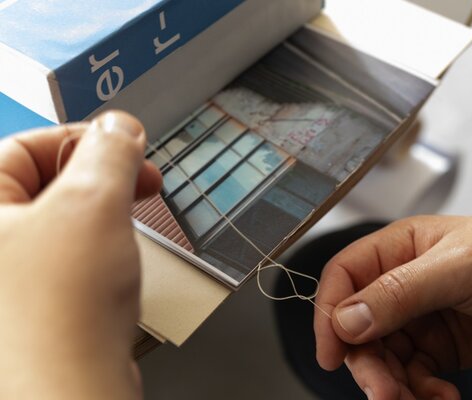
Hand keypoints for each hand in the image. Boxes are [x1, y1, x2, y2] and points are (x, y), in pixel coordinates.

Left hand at [0, 112, 161, 398]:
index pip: (27, 145)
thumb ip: (109, 153)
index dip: (85, 138)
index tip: (127, 144)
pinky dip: (94, 250)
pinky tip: (115, 261)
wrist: (69, 393)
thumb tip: (117, 128)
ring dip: (102, 215)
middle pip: (43, 183)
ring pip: (58, 222)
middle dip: (101, 180)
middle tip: (140, 183)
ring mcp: (4, 277)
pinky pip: (62, 257)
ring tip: (130, 225)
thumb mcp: (94, 205)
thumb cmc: (60, 313)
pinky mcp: (25, 305)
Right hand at [314, 216, 471, 398]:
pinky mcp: (443, 349)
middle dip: (368, 362)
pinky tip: (444, 396)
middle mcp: (403, 283)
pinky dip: (421, 393)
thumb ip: (400, 292)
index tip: (332, 352)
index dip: (329, 313)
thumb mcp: (460, 267)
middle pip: (360, 326)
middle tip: (383, 392)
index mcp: (399, 248)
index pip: (344, 276)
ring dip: (393, 384)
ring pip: (385, 357)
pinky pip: (414, 376)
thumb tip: (347, 319)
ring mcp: (422, 318)